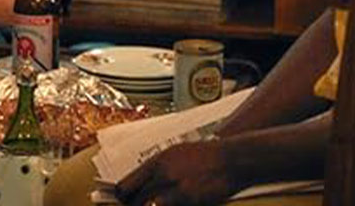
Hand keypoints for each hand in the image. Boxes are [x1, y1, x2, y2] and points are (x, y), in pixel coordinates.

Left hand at [115, 139, 236, 205]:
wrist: (231, 158)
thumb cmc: (207, 156)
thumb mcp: (177, 153)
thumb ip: (159, 168)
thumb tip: (144, 182)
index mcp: (157, 161)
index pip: (126, 184)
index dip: (123, 197)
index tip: (124, 201)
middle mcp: (162, 173)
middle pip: (134, 200)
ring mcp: (174, 187)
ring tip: (152, 205)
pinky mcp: (188, 199)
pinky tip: (166, 205)